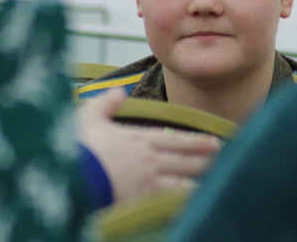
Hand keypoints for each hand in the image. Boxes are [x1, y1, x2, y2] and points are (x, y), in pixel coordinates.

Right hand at [76, 89, 221, 203]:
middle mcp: (150, 160)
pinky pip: (171, 202)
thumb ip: (104, 104)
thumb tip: (118, 92)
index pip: (176, 140)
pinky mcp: (143, 203)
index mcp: (139, 139)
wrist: (72, 178)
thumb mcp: (87, 118)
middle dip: (206, 160)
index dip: (196, 142)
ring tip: (216, 180)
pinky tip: (195, 201)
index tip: (213, 142)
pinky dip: (185, 200)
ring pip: (183, 182)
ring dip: (200, 180)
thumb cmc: (77, 148)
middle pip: (186, 161)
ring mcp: (149, 183)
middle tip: (225, 159)